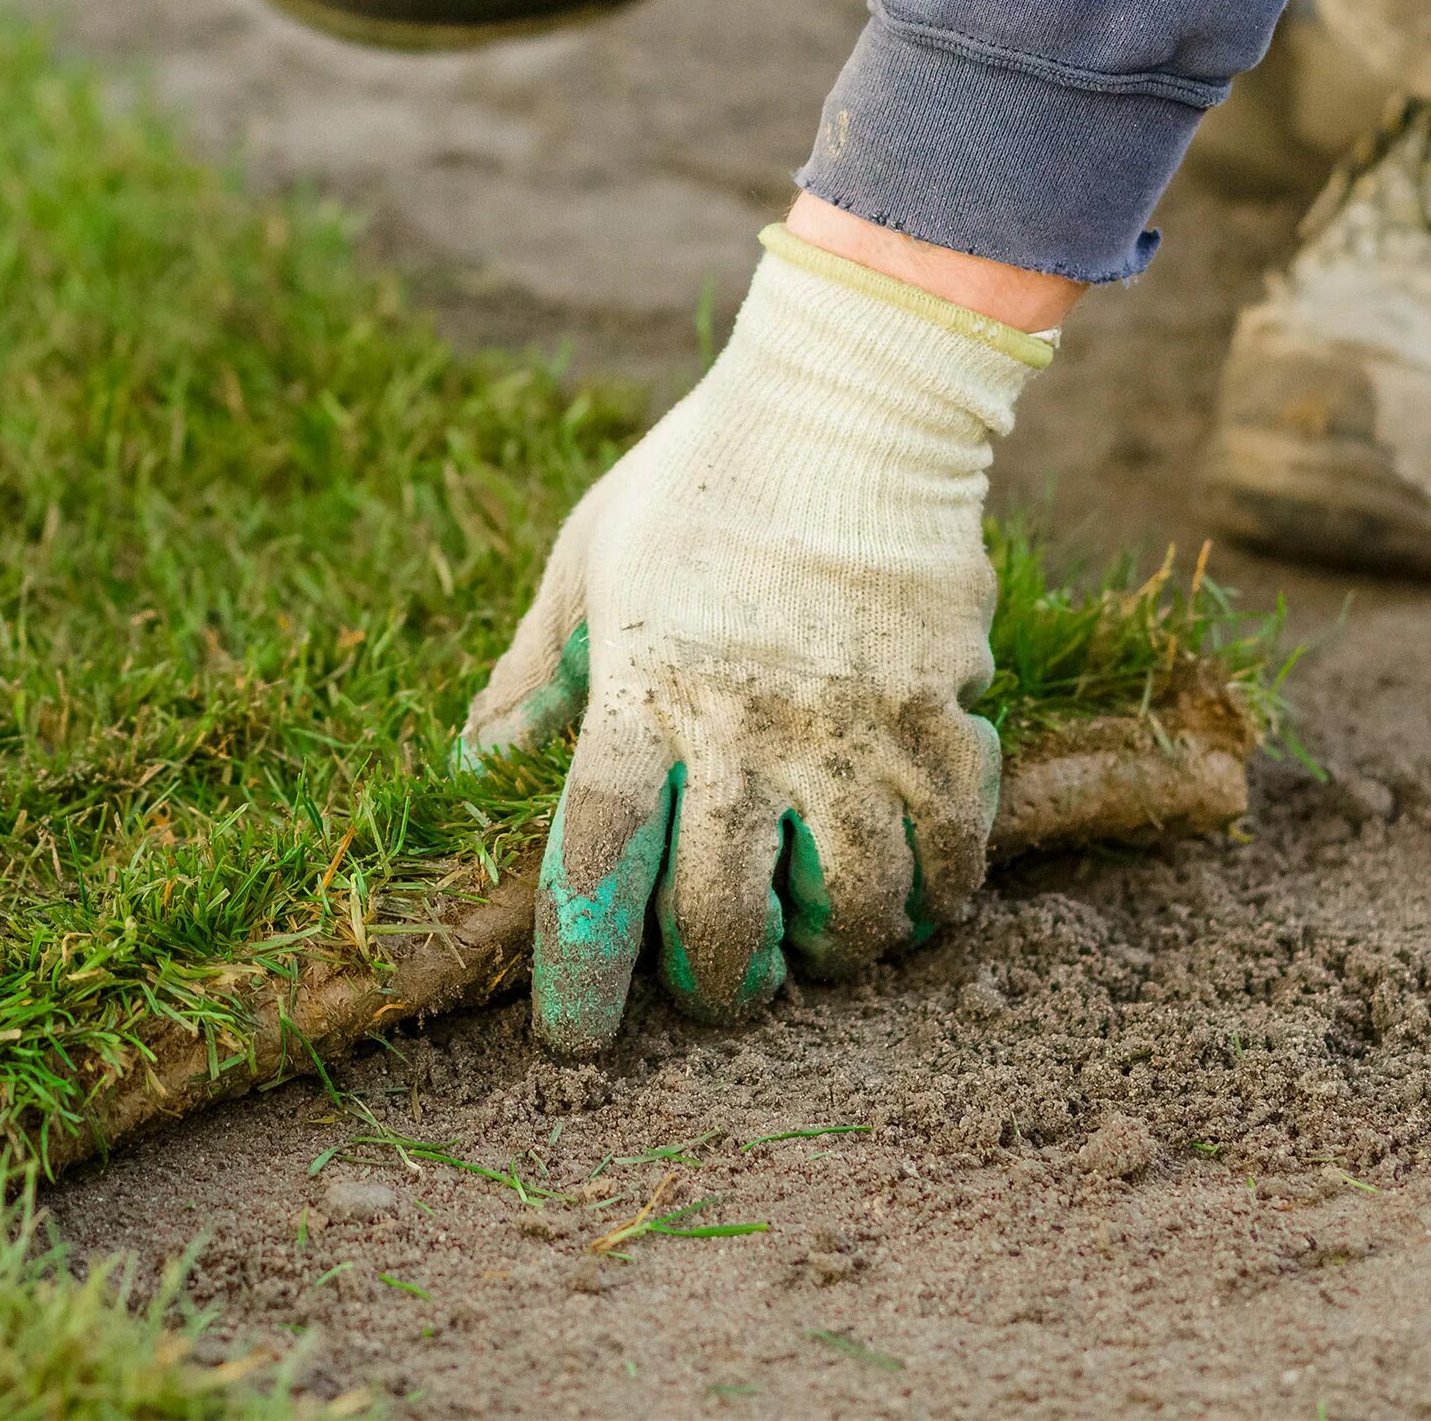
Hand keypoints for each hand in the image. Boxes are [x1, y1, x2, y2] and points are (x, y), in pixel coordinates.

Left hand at [462, 222, 1053, 1054]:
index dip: (581, 970)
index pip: (598, 866)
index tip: (574, 1033)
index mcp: (642, 695)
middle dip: (719, 988)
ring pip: (860, 907)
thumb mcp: (586, 560)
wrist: (848, 398)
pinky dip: (945, 891)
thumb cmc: (698, 478)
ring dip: (841, 950)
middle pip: (726, 921)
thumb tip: (471, 764)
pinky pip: (959, 841)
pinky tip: (925, 892)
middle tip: (721, 988)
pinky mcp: (943, 706)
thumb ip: (534, 672)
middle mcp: (746, 730)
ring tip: (827, 940)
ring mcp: (854, 726)